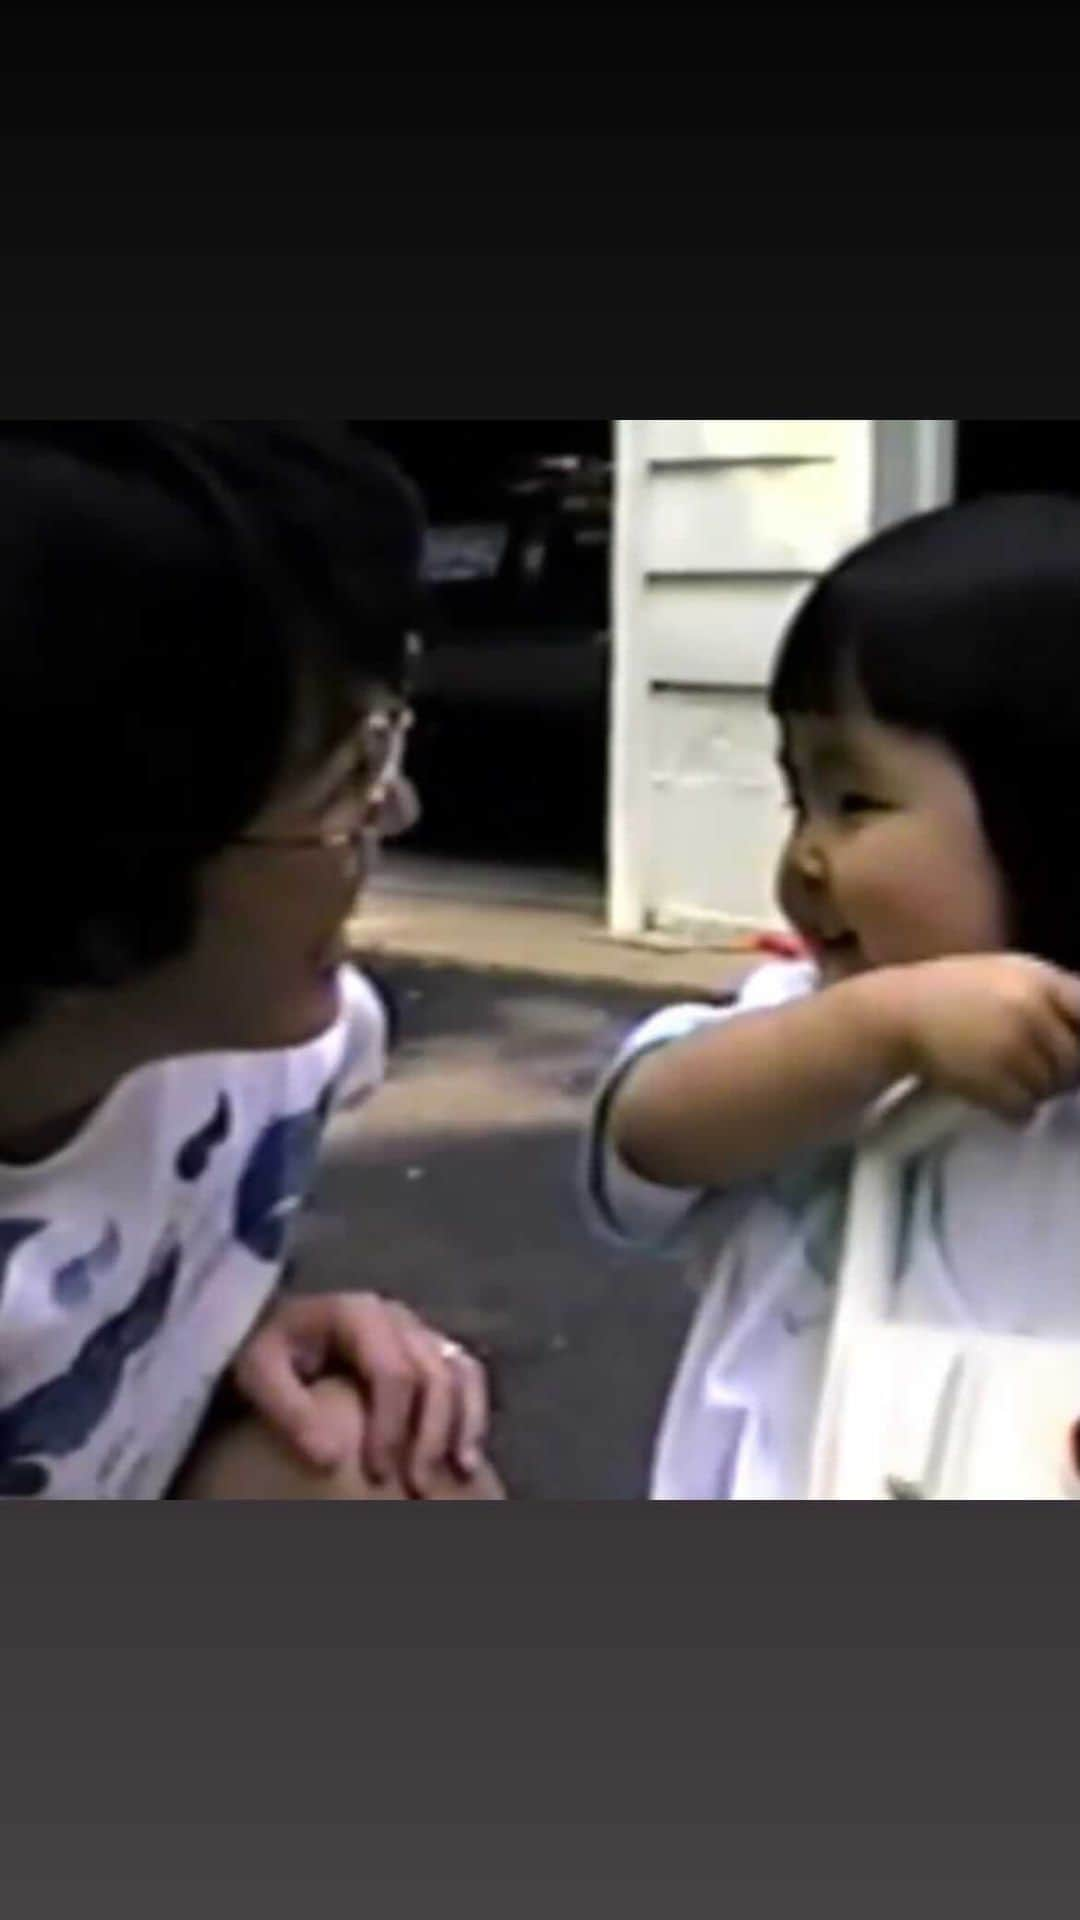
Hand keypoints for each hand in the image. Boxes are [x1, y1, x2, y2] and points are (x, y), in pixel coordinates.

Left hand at [232, 1292, 489, 1495]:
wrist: (279, 1332)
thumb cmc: (270, 1352)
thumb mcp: (259, 1373)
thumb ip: (289, 1411)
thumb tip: (328, 1460)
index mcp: (357, 1313)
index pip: (391, 1372)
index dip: (391, 1425)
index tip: (379, 1474)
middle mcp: (396, 1316)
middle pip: (432, 1374)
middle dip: (430, 1433)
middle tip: (417, 1486)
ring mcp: (418, 1329)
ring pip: (459, 1371)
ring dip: (463, 1424)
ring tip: (459, 1470)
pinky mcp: (430, 1347)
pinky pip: (466, 1374)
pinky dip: (473, 1413)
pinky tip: (466, 1456)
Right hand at [870, 954, 1079, 1121]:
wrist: (896, 1014)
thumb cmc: (953, 992)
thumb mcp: (1006, 974)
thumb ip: (1049, 994)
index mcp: (1037, 979)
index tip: (1073, 1046)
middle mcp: (1030, 1011)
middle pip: (1075, 1059)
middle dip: (1060, 1070)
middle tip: (1035, 1068)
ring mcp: (1011, 1047)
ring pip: (1051, 1088)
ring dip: (1035, 1091)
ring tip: (1009, 1079)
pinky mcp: (991, 1082)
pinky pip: (1026, 1109)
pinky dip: (1015, 1109)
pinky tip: (996, 1095)